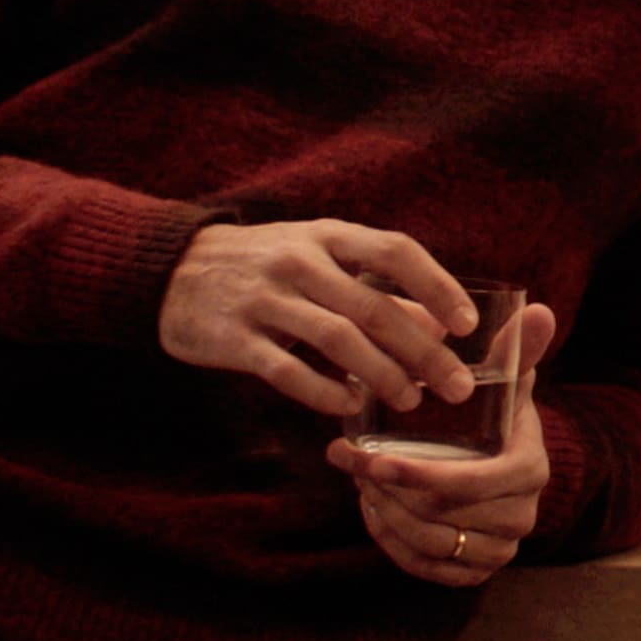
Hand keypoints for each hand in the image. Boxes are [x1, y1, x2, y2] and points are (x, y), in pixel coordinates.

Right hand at [165, 221, 476, 415]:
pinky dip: (324, 390)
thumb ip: (374, 286)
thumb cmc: (266, 265)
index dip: (437, 286)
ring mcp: (264, 298)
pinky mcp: (235, 338)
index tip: (467, 324)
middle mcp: (298, 261)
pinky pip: (288, 370)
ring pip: (337, 339)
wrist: (172, 271)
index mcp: (326, 236)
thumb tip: (439, 323)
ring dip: (382, 375)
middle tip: (456, 386)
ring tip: (410, 402)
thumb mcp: (318, 258)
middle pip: (374, 306)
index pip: (395, 251)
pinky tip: (349, 405)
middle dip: (423, 351)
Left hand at [323, 303, 556, 588]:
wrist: (506, 467)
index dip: (417, 475)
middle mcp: (522, 516)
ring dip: (387, 515)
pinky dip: (393, 543)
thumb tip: (539, 308)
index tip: (371, 458)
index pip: (470, 482)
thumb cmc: (498, 419)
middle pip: (441, 516)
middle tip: (352, 463)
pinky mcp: (477, 572)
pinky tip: (375, 512)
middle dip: (389, 491)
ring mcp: (501, 549)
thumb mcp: (506, 383)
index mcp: (530, 470)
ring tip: (361, 483)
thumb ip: (517, 350)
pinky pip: (427, 568)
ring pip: (430, 544)